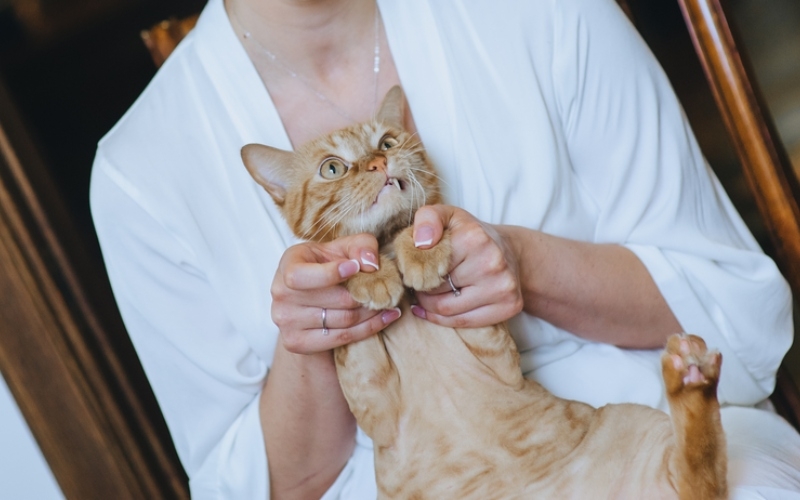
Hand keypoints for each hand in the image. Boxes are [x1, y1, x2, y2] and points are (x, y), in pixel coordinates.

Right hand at [271, 233, 401, 354]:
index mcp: (288, 265)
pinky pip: (342, 337)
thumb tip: (370, 263)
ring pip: (343, 320)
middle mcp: (281, 294)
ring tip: (388, 302)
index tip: (355, 267)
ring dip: (372, 311)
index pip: (301, 276)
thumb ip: (360, 245)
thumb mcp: (343, 248)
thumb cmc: (327, 267)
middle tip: (386, 290)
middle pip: (335, 299)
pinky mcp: (296, 343)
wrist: (309, 301)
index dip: (329, 274)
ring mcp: (286, 322)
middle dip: (365, 294)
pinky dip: (370, 328)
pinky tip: (387, 317)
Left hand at [409, 206, 522, 327]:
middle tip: (419, 283)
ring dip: (429, 306)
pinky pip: (463, 322)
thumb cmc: (472, 235)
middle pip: (435, 290)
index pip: (427, 265)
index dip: (415, 270)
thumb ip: (428, 219)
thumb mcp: (448, 216)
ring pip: (446, 310)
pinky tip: (435, 310)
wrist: (511, 251)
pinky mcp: (509, 307)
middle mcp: (492, 263)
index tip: (414, 269)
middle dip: (421, 289)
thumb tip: (420, 242)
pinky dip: (444, 320)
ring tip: (428, 295)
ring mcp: (503, 288)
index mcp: (474, 238)